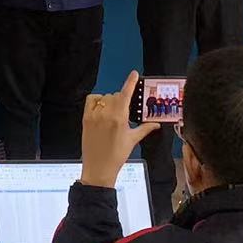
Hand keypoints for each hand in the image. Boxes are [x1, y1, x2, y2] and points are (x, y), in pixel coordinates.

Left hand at [80, 73, 156, 187]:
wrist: (99, 168)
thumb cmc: (117, 155)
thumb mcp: (132, 140)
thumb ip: (145, 128)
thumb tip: (156, 124)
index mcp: (119, 118)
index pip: (125, 94)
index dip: (130, 82)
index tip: (134, 73)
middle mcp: (106, 114)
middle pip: (116, 96)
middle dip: (122, 100)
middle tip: (125, 111)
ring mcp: (94, 115)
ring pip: (105, 97)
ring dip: (111, 101)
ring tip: (113, 114)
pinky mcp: (86, 118)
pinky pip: (91, 100)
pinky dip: (97, 100)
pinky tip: (101, 108)